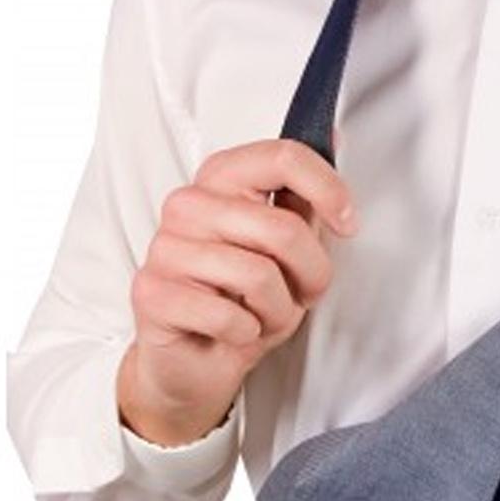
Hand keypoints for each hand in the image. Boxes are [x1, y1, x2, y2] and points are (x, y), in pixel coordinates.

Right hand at [116, 138, 357, 445]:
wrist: (195, 362)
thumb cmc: (242, 298)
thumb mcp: (286, 247)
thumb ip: (305, 197)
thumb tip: (334, 138)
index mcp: (221, 178)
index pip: (282, 157)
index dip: (327, 189)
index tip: (348, 223)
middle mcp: (188, 205)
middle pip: (282, 228)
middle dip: (311, 273)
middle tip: (304, 293)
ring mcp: (164, 247)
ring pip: (259, 275)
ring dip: (278, 311)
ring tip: (264, 315)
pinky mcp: (151, 293)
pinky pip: (228, 315)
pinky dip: (246, 334)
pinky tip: (235, 332)